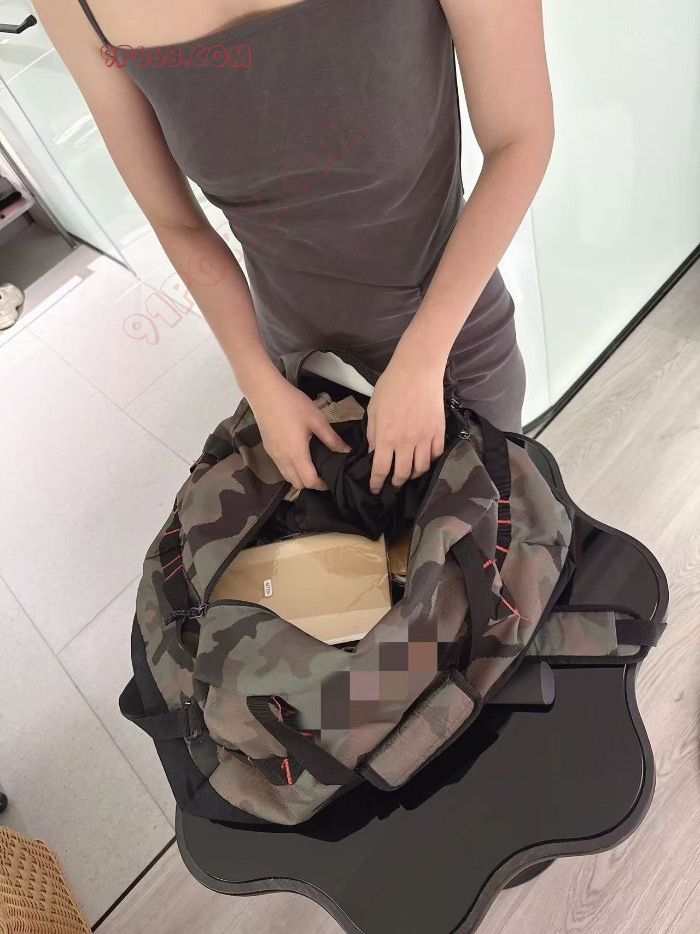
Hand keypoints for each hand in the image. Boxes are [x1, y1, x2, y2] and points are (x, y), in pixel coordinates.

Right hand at [248, 369, 350, 489]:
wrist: (264, 392)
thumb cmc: (292, 404)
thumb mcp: (317, 419)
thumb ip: (331, 438)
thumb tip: (346, 451)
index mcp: (296, 453)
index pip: (309, 481)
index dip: (321, 485)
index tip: (330, 479)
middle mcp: (283, 459)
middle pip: (297, 484)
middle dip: (311, 484)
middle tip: (323, 473)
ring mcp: (273, 455)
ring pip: (287, 477)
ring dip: (300, 478)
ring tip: (312, 466)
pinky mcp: (268, 449)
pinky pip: (281, 468)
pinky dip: (291, 470)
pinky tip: (299, 456)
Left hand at [366, 354, 445, 494]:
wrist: (417, 370)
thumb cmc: (391, 386)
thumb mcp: (374, 410)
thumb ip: (373, 434)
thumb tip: (374, 453)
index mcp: (387, 437)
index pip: (381, 470)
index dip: (377, 484)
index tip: (376, 490)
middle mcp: (406, 442)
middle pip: (402, 474)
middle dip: (396, 483)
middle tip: (393, 485)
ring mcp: (425, 438)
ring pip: (421, 468)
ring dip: (413, 475)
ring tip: (408, 474)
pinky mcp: (438, 432)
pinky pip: (436, 454)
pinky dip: (431, 461)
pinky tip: (424, 459)